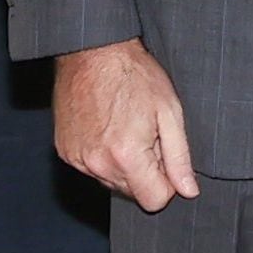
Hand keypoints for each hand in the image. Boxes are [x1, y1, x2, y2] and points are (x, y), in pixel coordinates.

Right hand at [53, 39, 199, 211]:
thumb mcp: (169, 112)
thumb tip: (188, 191)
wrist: (92, 51)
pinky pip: (91, 168)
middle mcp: (98, 164)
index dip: (167, 182)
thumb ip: (179, 157)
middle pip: (132, 193)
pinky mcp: (64, 151)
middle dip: (145, 171)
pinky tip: (107, 128)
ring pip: (111, 182)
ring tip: (125, 127)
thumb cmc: (134, 75)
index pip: (154, 200)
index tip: (165, 155)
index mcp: (127, 156)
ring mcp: (77, 159)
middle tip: (146, 134)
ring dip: (123, 164)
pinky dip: (102, 155)